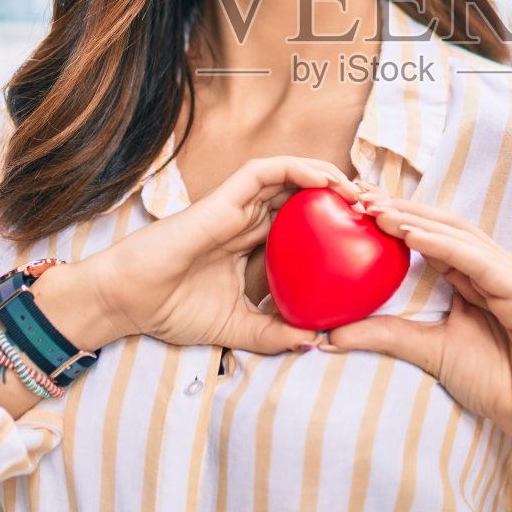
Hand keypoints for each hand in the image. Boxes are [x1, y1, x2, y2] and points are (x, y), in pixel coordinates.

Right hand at [88, 156, 366, 354]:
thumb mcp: (238, 328)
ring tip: (364, 195)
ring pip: (295, 176)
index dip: (341, 229)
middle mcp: (252, 221)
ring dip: (333, 179)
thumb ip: (275, 334)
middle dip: (347, 199)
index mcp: (257, 247)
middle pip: (309, 198)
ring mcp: (240, 205)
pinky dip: (301, 169)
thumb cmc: (174, 311)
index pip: (308, 229)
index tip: (375, 243)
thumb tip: (317, 343)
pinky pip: (269, 170)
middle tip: (382, 214)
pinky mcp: (226, 194)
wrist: (130, 300)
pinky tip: (329, 182)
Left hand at [321, 190, 511, 459]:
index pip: (429, 235)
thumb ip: (386, 335)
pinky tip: (411, 236)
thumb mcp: (428, 351)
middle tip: (356, 194)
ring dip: (414, 220)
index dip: (394, 216)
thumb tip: (328, 334)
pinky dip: (442, 246)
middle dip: (399, 207)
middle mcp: (494, 266)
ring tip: (375, 210)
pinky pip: (478, 263)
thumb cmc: (495, 383)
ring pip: (457, 236)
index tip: (352, 203)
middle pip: (441, 226)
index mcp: (474, 274)